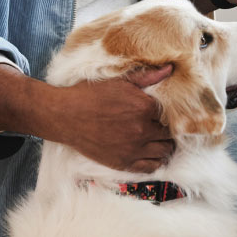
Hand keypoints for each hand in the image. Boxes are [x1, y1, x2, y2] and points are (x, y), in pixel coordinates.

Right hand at [50, 66, 174, 172]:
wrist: (66, 116)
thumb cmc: (91, 95)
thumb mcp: (120, 81)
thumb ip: (147, 77)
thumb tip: (170, 69)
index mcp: (144, 107)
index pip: (169, 114)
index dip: (167, 114)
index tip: (162, 114)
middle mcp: (142, 130)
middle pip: (168, 134)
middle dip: (167, 130)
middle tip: (161, 127)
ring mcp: (133, 149)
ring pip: (163, 152)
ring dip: (164, 146)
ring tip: (159, 141)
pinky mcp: (123, 163)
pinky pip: (149, 167)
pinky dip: (155, 162)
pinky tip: (152, 155)